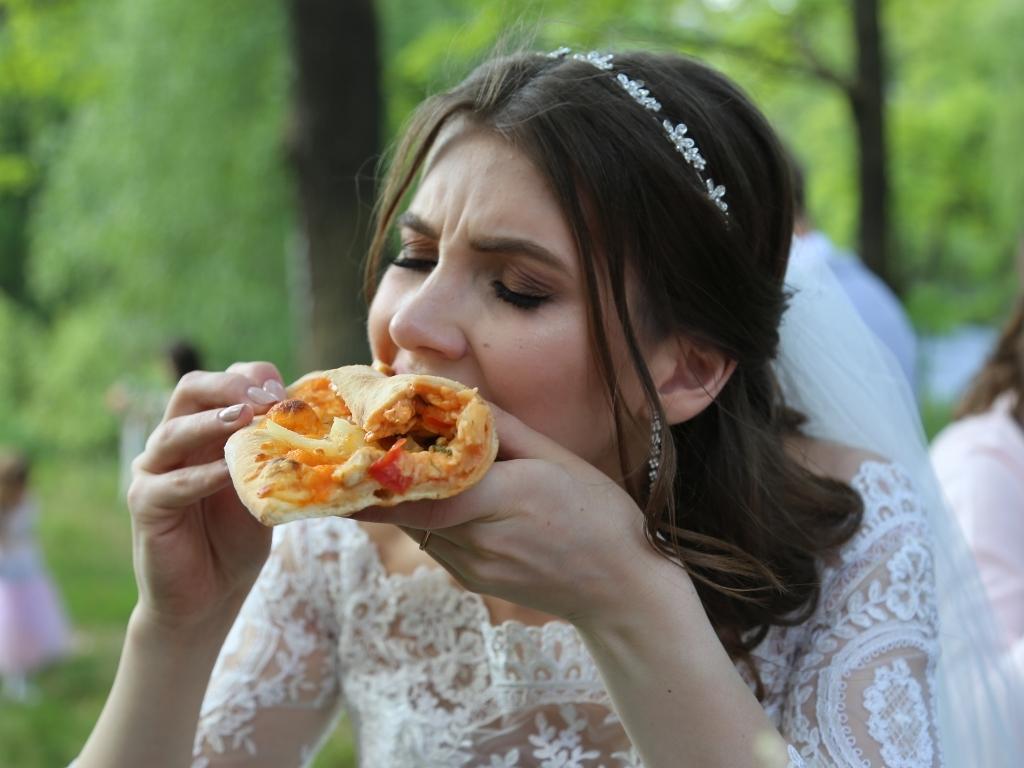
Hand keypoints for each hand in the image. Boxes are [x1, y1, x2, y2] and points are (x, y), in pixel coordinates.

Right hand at [126, 362, 284, 633]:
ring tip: (246, 418)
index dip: (251, 380)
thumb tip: (312, 418)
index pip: (222, 383)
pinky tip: (228, 473)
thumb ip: (276, 452)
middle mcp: (175, 442)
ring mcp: (154, 471)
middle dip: (228, 387)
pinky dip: (202, 475)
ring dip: (212, 422)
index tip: (285, 395)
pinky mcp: (145, 505)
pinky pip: (170, 483)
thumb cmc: (239, 534)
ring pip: (173, 431)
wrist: (211, 593)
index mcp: (205, 430)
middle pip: (190, 389)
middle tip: (264, 400)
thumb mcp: (265, 485)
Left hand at [353, 405, 658, 625]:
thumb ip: (503, 427)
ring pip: (415, 525)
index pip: (422, 492)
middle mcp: (478, 541)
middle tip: (355, 443)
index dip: (381, 473)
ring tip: (383, 458)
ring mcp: (472, 567)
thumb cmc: (598, 515)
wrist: (620, 589)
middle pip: (407, 509)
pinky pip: (434, 539)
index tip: (352, 446)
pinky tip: (426, 490)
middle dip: (379, 478)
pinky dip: (422, 513)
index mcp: (503, 502)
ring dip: (397, 495)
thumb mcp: (558, 458)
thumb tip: (458, 395)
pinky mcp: (473, 579)